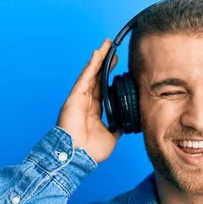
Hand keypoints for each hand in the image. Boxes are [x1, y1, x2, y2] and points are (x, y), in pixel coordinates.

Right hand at [57, 38, 120, 163]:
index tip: (119, 67)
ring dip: (99, 59)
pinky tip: (98, 54)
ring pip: (90, 74)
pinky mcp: (75, 97)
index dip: (109, 77)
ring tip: (106, 45)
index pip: (103, 90)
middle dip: (105, 63)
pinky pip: (84, 78)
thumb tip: (127, 122)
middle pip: (96, 78)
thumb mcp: (111, 137)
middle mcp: (86, 103)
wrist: (78, 158)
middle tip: (113, 49)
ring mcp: (79, 99)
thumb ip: (118, 127)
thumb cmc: (90, 152)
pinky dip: (91, 66)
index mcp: (94, 112)